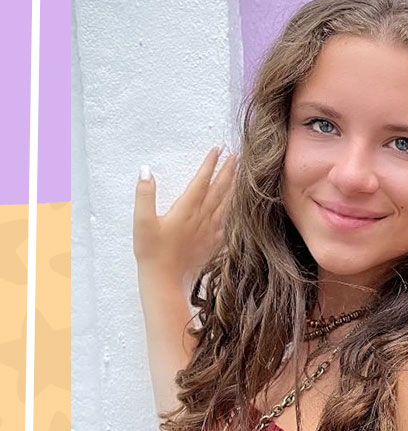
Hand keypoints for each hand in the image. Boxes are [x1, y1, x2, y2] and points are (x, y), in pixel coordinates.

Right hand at [133, 146, 235, 285]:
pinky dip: (235, 209)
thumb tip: (146, 171)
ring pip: (227, 204)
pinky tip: (239, 205)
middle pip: (219, 190)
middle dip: (228, 171)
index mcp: (186, 210)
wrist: (165, 280)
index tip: (218, 149)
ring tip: (242, 174)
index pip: (201, 181)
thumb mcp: (142, 221)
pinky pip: (228, 221)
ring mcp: (210, 231)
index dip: (210, 164)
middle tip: (237, 155)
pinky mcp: (214, 243)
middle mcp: (202, 218)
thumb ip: (144, 194)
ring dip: (234, 187)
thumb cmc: (151, 252)